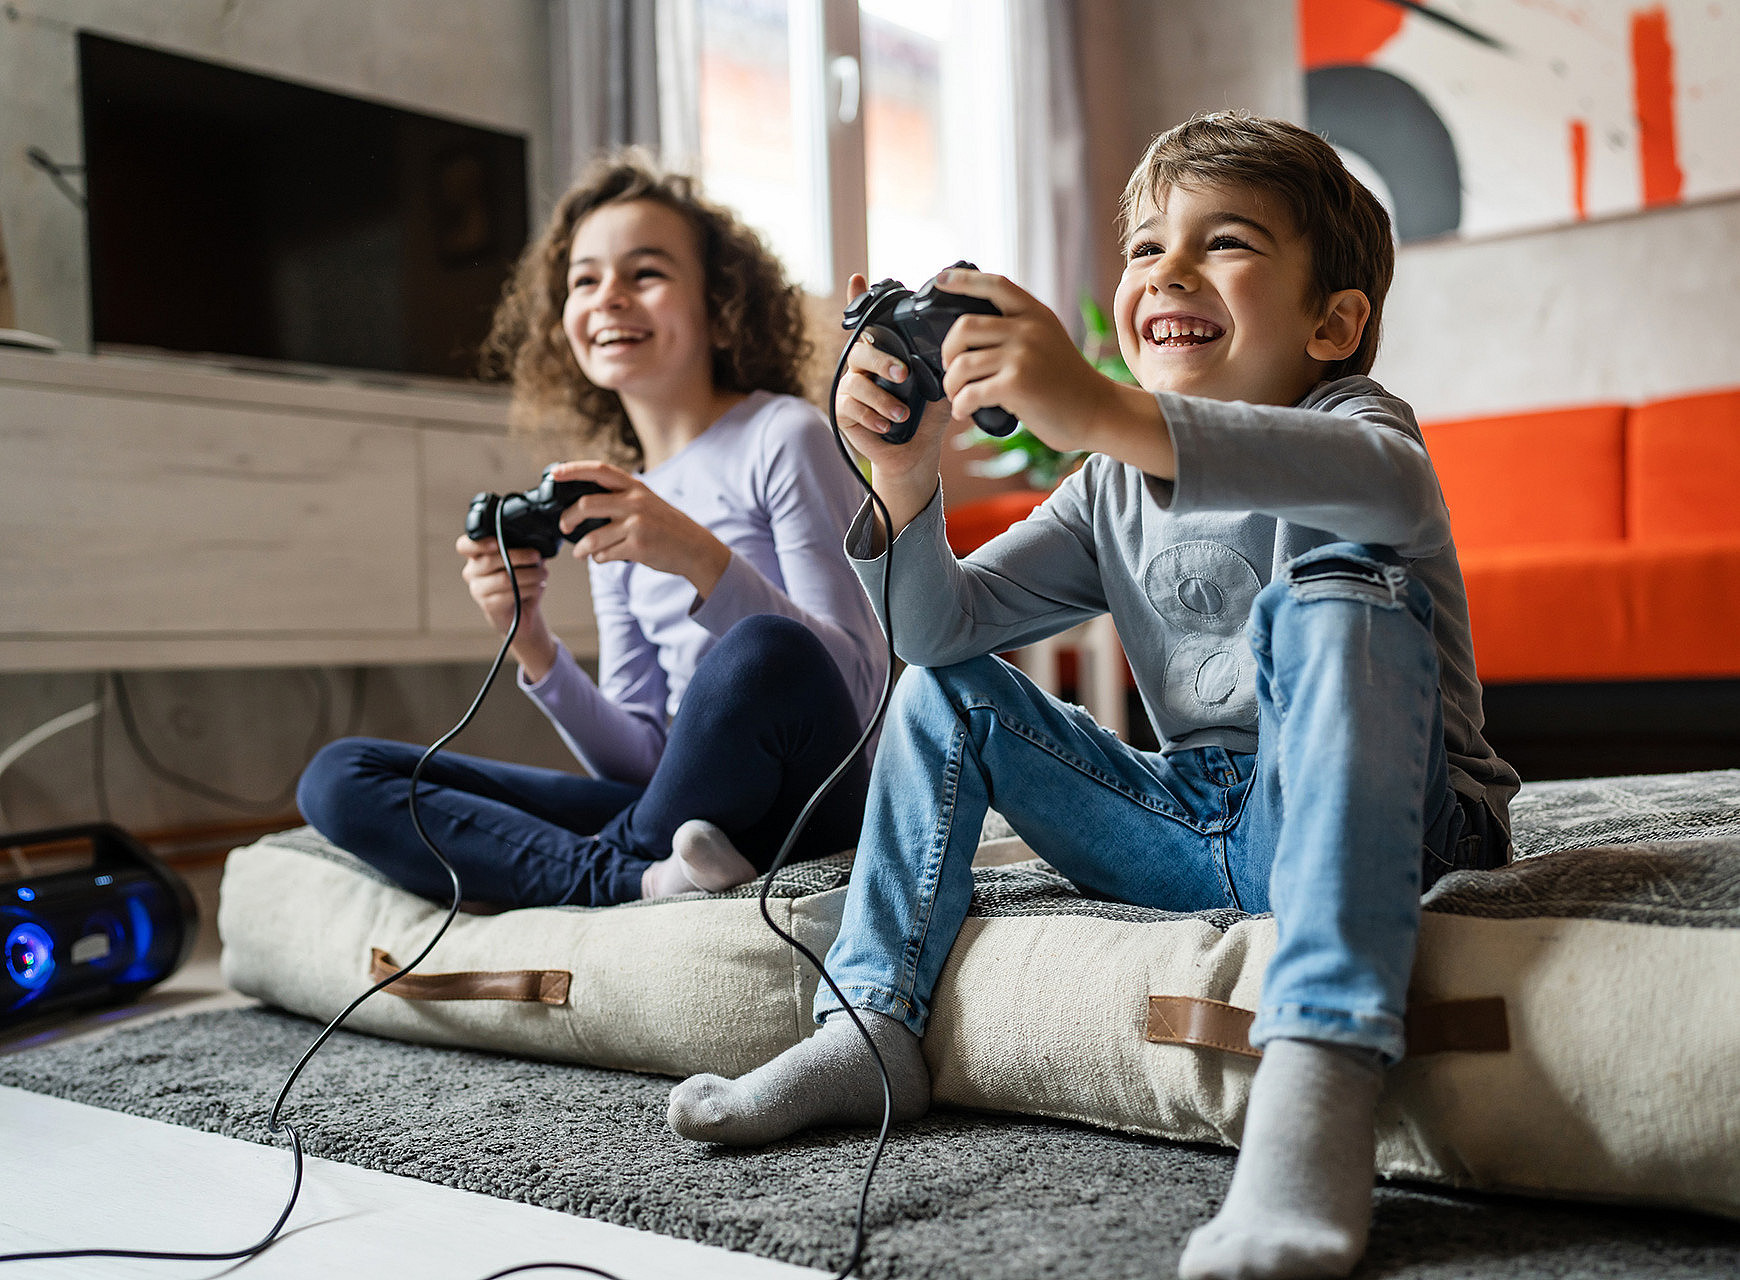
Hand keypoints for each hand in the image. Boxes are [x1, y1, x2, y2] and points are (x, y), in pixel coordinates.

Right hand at [457, 534, 558, 679]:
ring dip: (529, 574)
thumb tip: (535, 540)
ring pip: (503, 576)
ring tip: (542, 575)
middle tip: (537, 557)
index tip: (498, 538)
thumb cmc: (526, 586)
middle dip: (518, 556)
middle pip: (490, 557)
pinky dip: (529, 587)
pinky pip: (508, 592)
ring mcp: (478, 591)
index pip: (466, 544)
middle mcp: (472, 574)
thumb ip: (522, 549)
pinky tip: (538, 587)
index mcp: (477, 558)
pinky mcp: (489, 606)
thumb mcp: (525, 563)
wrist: (526, 621)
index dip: (480, 540)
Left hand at [546, 460, 732, 597]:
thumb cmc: (667, 526)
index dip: (573, 470)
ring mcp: (637, 525)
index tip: (554, 474)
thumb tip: (583, 504)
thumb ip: (620, 498)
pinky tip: (604, 557)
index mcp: (635, 487)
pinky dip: (599, 558)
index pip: (599, 470)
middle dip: (568, 518)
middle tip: (564, 526)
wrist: (695, 548)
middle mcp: (635, 502)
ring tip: (580, 553)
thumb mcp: (647, 501)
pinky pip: (605, 554)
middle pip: (586, 505)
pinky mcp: (638, 547)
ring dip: (581, 548)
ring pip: (592, 537)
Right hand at [835, 272, 950, 537]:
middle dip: (881, 359)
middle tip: (903, 374)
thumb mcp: (940, 387)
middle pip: (860, 348)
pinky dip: (873, 415)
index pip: (868, 322)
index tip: (857, 277)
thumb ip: (940, 366)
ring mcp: (850, 388)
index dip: (858, 298)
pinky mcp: (844, 414)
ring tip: (903, 413)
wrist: (916, 455)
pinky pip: (850, 406)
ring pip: (854, 382)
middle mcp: (864, 366)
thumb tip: (957, 345)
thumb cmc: (927, 417)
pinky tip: (887, 425)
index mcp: (885, 354)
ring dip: (881, 398)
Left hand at [935, 268, 1174, 477]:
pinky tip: (963, 412)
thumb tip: (973, 333)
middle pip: (964, 327)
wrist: (1097, 412)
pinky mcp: (1017, 384)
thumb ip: (1020, 330)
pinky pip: (971, 392)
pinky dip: (960, 405)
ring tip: (957, 396)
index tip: (940, 281)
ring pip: (962, 364)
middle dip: (948, 352)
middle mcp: (1028, 328)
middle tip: (951, 370)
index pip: (995, 285)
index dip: (963, 280)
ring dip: (951, 384)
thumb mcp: (1049, 340)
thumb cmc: (1067, 384)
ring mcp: (1022, 355)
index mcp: (1035, 314)